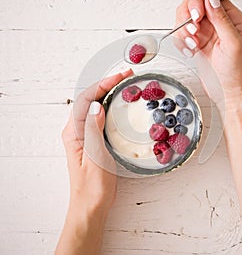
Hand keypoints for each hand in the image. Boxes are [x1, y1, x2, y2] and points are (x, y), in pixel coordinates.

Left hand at [55, 69, 132, 254]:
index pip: (85, 99)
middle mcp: (77, 130)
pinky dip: (111, 106)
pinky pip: (101, 117)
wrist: (91, 206)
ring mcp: (85, 135)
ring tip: (126, 86)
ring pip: (95, 106)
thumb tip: (97, 106)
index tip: (120, 77)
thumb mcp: (95, 158)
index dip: (102, 85)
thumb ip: (93, 131)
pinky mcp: (93, 140)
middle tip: (126, 77)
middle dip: (107, 84)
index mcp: (74, 132)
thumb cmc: (92, 187)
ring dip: (109, 93)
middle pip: (89, 99)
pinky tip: (121, 106)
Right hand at [175, 0, 241, 106]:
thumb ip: (222, 20)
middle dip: (188, 15)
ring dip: (183, 30)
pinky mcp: (196, 43)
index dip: (199, 2)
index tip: (196, 17)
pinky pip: (181, 34)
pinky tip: (190, 51)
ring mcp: (205, 32)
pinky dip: (181, 42)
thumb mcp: (233, 43)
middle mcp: (216, 22)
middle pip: (193, 3)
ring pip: (184, 18)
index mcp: (231, 18)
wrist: (230, 90)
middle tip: (192, 32)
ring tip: (192, 44)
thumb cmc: (238, 71)